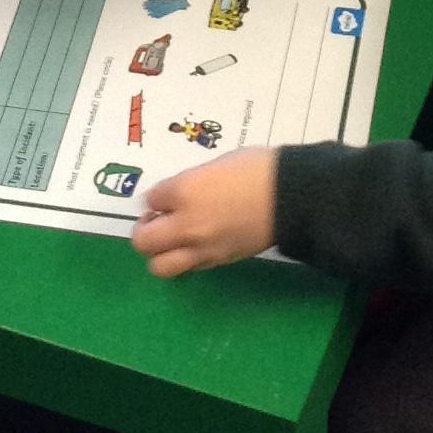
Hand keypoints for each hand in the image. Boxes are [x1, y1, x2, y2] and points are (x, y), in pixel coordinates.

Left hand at [130, 148, 277, 277]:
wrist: (290, 197)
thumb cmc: (255, 169)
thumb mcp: (214, 165)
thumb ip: (189, 182)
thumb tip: (175, 195)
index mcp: (184, 191)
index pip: (150, 199)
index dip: (157, 197)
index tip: (167, 196)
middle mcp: (186, 224)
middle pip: (143, 241)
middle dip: (145, 230)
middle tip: (158, 222)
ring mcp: (201, 247)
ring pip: (159, 266)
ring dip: (159, 254)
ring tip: (172, 241)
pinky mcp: (218, 261)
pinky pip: (188, 268)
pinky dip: (185, 259)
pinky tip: (195, 245)